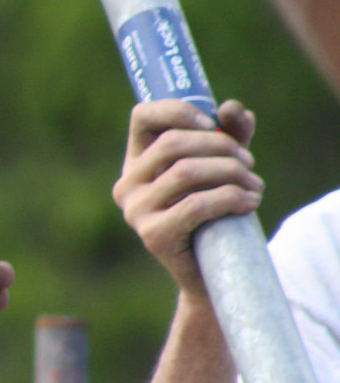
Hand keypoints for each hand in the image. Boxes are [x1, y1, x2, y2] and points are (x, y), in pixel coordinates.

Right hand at [112, 99, 261, 296]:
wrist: (213, 274)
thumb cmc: (217, 215)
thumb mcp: (223, 168)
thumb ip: (230, 135)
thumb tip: (234, 109)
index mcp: (137, 161)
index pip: (143, 117)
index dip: (177, 110)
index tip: (214, 122)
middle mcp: (127, 184)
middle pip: (172, 144)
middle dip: (220, 146)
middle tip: (249, 161)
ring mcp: (135, 211)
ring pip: (185, 172)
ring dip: (231, 172)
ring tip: (255, 184)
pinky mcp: (153, 235)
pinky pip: (195, 205)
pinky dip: (230, 198)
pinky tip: (250, 202)